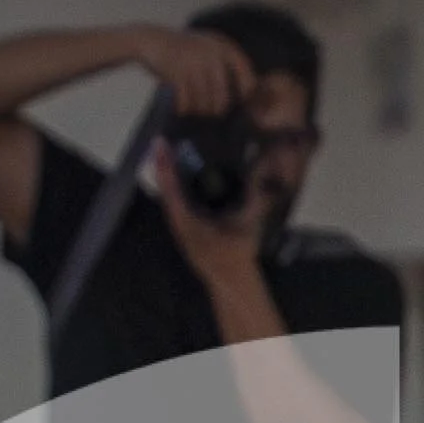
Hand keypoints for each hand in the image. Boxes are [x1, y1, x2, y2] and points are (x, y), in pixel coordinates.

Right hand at [129, 22, 253, 117]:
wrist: (150, 40)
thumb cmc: (183, 51)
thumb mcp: (208, 49)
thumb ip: (226, 66)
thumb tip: (248, 96)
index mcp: (223, 46)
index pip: (247, 76)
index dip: (246, 94)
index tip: (238, 103)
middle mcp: (212, 53)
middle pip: (224, 99)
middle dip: (215, 110)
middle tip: (207, 111)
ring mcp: (195, 62)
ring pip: (205, 103)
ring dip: (198, 111)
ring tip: (192, 106)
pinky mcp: (178, 72)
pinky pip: (188, 103)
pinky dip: (184, 108)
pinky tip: (180, 106)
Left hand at [151, 139, 266, 283]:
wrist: (231, 280)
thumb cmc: (238, 253)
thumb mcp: (248, 225)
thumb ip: (255, 200)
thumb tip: (263, 177)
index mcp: (188, 222)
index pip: (171, 189)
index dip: (165, 165)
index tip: (160, 144)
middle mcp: (178, 223)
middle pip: (164, 190)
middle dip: (162, 165)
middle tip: (161, 142)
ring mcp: (179, 227)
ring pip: (167, 196)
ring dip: (166, 175)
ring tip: (166, 152)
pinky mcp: (184, 228)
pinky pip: (174, 203)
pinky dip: (174, 186)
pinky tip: (177, 175)